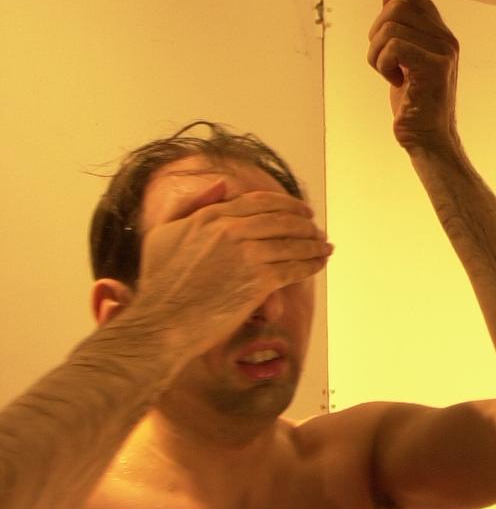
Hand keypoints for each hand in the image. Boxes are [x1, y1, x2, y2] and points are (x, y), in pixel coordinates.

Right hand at [133, 180, 330, 356]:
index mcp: (211, 216)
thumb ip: (192, 205)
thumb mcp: (164, 234)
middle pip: (282, 220)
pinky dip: (311, 264)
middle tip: (317, 230)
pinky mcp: (258, 281)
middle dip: (305, 224)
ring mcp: (246, 255)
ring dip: (313, 244)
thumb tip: (222, 184)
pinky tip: (318, 264)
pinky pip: (294, 268)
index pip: (260, 201)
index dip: (287, 204)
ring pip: (292, 243)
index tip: (301, 211)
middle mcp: (231, 230)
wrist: (160, 324)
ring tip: (325, 247)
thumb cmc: (158, 283)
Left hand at [367, 0, 460, 152]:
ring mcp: (443, 52)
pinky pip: (394, 46)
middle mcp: (446, 39)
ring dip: (376, 53)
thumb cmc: (416, 103)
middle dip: (377, 32)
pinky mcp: (434, 67)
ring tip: (388, 73)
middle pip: (398, 5)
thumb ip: (400, 26)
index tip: (386, 41)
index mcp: (441, 35)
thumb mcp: (403, 59)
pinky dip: (382, 64)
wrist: (428, 138)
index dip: (389, 12)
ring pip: (390, 27)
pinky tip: (393, 81)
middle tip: (383, 59)